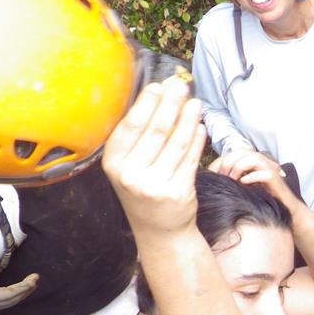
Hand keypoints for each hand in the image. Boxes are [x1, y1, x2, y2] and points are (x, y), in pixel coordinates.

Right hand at [0, 260, 37, 312]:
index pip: (9, 294)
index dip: (23, 287)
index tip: (33, 279)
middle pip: (13, 299)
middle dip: (26, 289)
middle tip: (36, 278)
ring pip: (12, 302)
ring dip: (24, 292)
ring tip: (33, 282)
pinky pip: (9, 302)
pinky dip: (18, 295)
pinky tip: (24, 288)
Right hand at [102, 79, 207, 236]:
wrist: (158, 228)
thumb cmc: (144, 187)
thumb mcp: (129, 165)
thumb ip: (138, 137)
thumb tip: (158, 96)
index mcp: (113, 164)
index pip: (131, 127)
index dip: (146, 103)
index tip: (159, 86)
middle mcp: (131, 175)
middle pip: (156, 130)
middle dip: (171, 104)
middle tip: (180, 86)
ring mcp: (155, 185)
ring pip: (176, 142)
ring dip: (188, 119)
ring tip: (195, 103)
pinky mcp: (178, 192)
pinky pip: (190, 159)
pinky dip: (196, 140)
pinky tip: (200, 126)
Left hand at [208, 150, 295, 208]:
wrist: (283, 208)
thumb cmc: (260, 197)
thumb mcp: (241, 186)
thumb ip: (230, 178)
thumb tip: (210, 177)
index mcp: (250, 161)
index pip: (231, 154)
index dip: (219, 162)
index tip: (211, 176)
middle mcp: (259, 161)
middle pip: (240, 152)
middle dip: (227, 164)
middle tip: (222, 178)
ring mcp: (268, 168)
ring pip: (251, 158)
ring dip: (239, 168)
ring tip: (233, 180)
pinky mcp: (275, 178)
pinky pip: (262, 173)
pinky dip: (251, 178)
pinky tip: (244, 184)